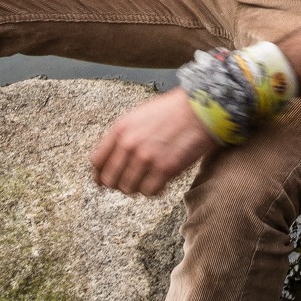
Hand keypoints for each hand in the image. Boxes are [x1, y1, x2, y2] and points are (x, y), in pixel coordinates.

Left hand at [91, 91, 219, 195]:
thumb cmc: (175, 110)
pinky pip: (149, 192)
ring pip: (129, 188)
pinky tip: (162, 180)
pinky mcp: (164, 168)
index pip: (97, 161)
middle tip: (131, 181)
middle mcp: (129, 144)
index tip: (104, 180)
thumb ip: (124, 135)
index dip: (100, 174)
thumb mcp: (140, 115)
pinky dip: (155, 189)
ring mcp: (146, 157)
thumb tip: (114, 158)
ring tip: (150, 178)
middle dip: (120, 183)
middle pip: (110, 180)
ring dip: (138, 186)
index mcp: (121, 128)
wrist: (203, 108)